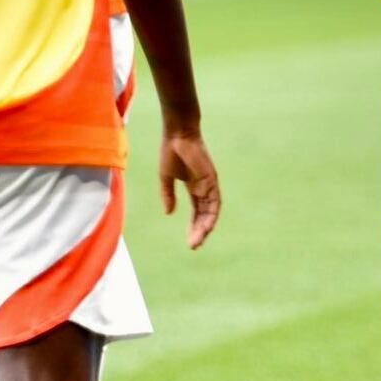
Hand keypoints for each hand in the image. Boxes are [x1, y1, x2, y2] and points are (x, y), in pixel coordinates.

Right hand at [160, 130, 220, 248]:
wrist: (177, 134)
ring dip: (205, 227)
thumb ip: (168, 195)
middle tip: (193, 246)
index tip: (190, 242)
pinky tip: (206, 227)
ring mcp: (209, 185)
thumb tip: (169, 213)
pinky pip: (215, 201)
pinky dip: (212, 215)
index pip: (197, 213)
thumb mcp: (166, 177)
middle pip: (205, 215)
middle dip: (199, 231)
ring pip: (211, 212)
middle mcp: (204, 189)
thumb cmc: (171, 151)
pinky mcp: (212, 180)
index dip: (194, 227)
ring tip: (198, 241)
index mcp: (194, 188)